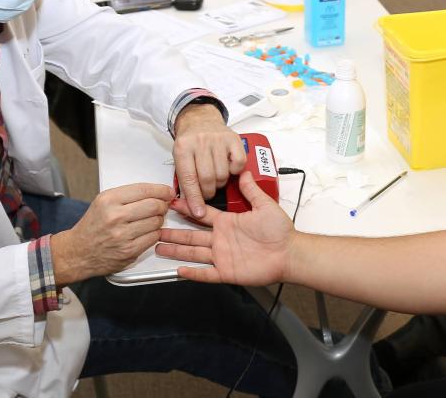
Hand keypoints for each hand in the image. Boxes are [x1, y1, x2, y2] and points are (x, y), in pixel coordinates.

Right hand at [52, 183, 171, 285]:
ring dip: (158, 220)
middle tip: (162, 206)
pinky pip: (153, 238)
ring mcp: (123, 235)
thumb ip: (129, 196)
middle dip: (163, 205)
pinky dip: (154, 234)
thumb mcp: (104, 202)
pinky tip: (145, 232)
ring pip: (156, 222)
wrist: (78, 251)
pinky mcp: (129, 251)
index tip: (167, 192)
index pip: (144, 190)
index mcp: (109, 200)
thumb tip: (158, 192)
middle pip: (154, 206)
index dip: (161, 190)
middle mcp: (115, 216)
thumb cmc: (93, 225)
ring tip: (150, 220)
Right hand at [156, 171, 294, 284]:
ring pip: (194, 253)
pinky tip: (180, 271)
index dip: (187, 209)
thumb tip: (245, 172)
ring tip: (159, 247)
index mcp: (228, 223)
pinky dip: (194, 273)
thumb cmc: (280, 232)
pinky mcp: (227, 271)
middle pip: (192, 235)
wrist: (289, 253)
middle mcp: (222, 239)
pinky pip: (207, 273)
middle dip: (173, 233)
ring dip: (177, 251)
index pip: (202, 215)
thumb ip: (251, 190)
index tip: (172, 203)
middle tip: (156, 229)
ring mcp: (223, 256)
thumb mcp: (264, 205)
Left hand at [172, 103, 245, 216]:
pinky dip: (235, 171)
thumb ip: (184, 179)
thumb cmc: (190, 142)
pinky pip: (238, 164)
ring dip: (220, 182)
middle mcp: (200, 142)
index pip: (189, 179)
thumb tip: (191, 206)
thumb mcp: (179, 157)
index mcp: (183, 148)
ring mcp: (218, 139)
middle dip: (208, 192)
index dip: (194, 199)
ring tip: (216, 178)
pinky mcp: (233, 139)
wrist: (200, 119)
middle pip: (207, 178)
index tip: (199, 213)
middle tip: (207, 192)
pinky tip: (228, 168)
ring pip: (223, 174)